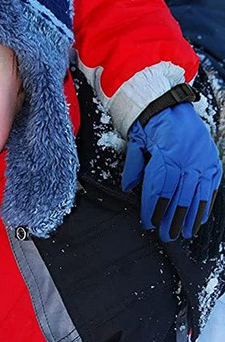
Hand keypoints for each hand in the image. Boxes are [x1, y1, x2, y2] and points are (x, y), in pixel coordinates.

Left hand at [122, 102, 221, 240]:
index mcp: (167, 154)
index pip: (159, 188)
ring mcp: (202, 159)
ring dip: (190, 216)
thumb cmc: (151, 126)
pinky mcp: (211, 160)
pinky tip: (200, 219)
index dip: (154, 209)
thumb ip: (133, 167)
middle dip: (172, 219)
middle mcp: (187, 158)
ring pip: (197, 193)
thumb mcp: (136, 143)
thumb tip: (128, 188)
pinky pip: (210, 186)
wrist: (171, 105)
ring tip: (185, 234)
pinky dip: (205, 204)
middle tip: (166, 236)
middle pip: (180, 195)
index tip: (149, 223)